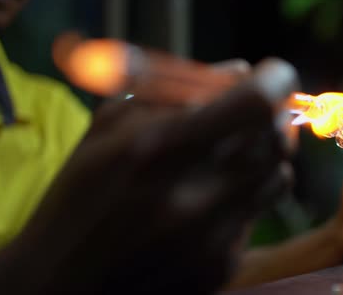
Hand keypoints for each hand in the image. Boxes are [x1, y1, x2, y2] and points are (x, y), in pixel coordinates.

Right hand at [0, 59, 298, 293]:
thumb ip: (175, 89)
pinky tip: (207, 204)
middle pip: (277, 138)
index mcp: (158, 147)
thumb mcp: (109, 124)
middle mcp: (191, 196)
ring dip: (262, 160)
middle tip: (249, 118)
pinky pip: (257, 216)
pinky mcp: (218, 266)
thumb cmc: (82, 191)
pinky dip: (242, 199)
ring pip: (279, 176)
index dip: (276, 81)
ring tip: (225, 162)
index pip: (257, 103)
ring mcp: (209, 238)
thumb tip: (242, 70)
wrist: (63, 280)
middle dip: (270, 119)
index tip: (272, 77)